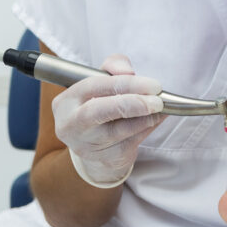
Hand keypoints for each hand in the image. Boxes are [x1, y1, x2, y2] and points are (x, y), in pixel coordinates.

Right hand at [52, 54, 164, 187]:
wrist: (94, 149)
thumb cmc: (99, 106)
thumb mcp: (102, 82)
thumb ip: (113, 67)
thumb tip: (129, 72)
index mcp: (65, 102)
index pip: (93, 86)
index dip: (124, 83)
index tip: (152, 84)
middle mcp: (71, 124)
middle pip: (99, 111)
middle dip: (132, 103)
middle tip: (157, 101)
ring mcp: (86, 145)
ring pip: (120, 130)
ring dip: (146, 117)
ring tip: (160, 108)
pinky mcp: (105, 159)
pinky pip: (131, 142)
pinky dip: (148, 128)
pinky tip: (155, 119)